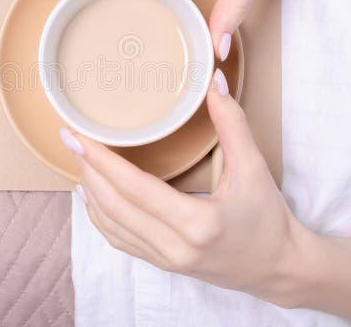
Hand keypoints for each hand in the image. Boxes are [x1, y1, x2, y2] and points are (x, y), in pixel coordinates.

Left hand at [60, 69, 312, 305]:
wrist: (280, 268)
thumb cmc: (269, 219)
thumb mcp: (254, 169)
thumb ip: (233, 124)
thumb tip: (214, 81)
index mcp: (196, 223)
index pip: (135, 188)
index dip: (101, 161)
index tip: (77, 137)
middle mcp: (175, 247)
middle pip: (114, 207)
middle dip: (88, 171)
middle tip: (70, 140)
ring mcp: (166, 259)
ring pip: (112, 226)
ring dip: (91, 193)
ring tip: (79, 161)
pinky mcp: (163, 264)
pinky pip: (120, 240)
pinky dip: (100, 217)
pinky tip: (91, 195)